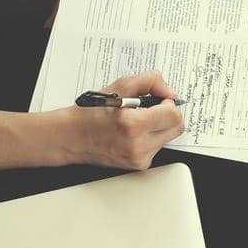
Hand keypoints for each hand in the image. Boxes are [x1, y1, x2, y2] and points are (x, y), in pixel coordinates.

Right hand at [55, 70, 184, 169]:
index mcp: (133, 125)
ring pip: (168, 138)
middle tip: (151, 109)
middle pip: (176, 128)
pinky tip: (134, 133)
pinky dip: (151, 138)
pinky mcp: (138, 165)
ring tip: (137, 121)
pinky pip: (157, 147)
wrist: (71, 137)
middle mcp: (138, 145)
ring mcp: (139, 159)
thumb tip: (170, 91)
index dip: (169, 103)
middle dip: (168, 115)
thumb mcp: (119, 86)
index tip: (160, 100)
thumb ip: (149, 81)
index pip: (174, 115)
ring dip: (159, 127)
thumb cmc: (90, 113)